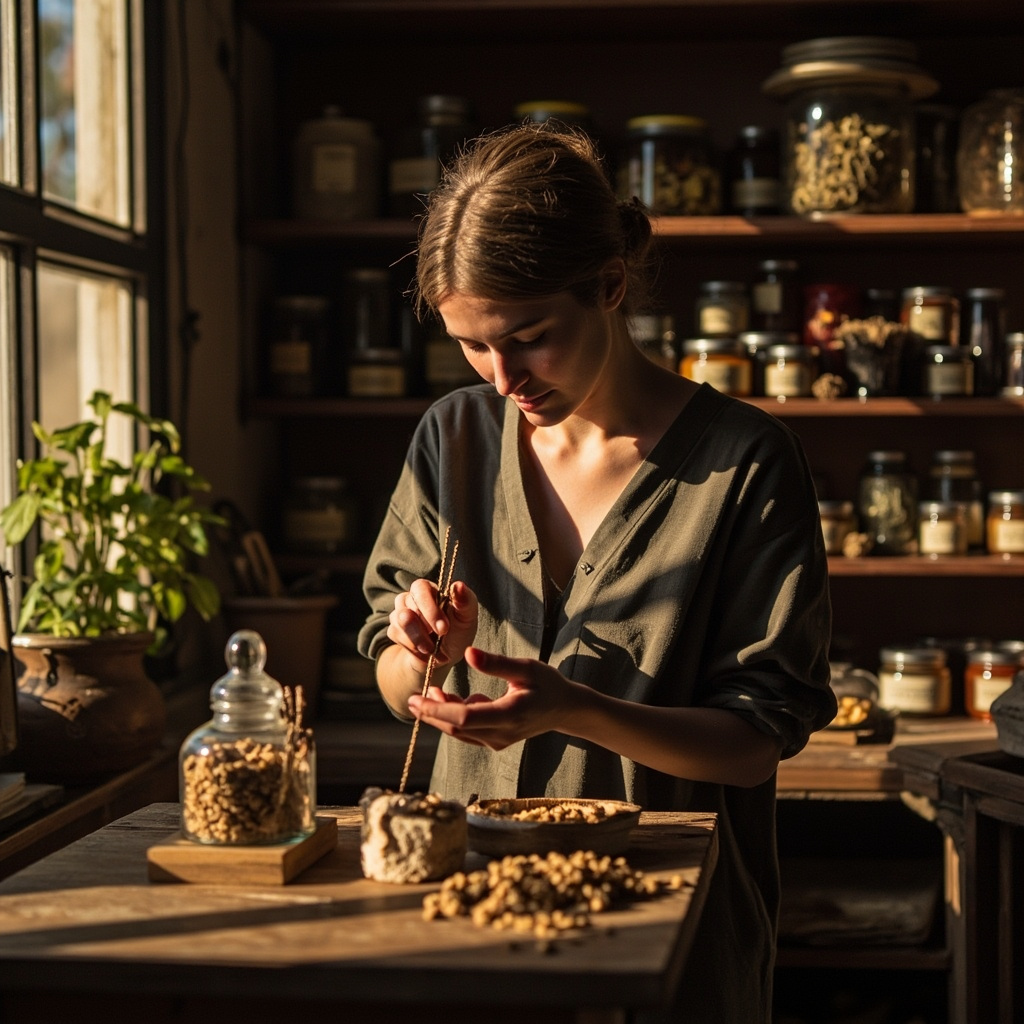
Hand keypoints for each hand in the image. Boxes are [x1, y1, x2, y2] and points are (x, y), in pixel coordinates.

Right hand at [386, 578, 477, 668]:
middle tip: (439, 639)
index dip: (430, 609)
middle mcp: (411, 597)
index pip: (420, 588)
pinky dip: (414, 648)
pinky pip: (396, 636)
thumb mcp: (467, 617)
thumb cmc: (459, 631)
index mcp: (429, 589)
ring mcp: (400, 613)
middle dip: (424, 628)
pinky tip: (426, 652)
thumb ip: (465, 600)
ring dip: (419, 639)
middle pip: (405, 605)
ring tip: (433, 648)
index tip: (443, 629)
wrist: (446, 656)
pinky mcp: (394, 629)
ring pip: (400, 621)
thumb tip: (459, 585)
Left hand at [406, 646, 582, 749]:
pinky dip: (454, 718)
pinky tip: (450, 698)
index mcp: (509, 715)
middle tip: (413, 697)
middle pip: (456, 728)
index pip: (465, 718)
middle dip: (432, 713)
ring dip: (441, 715)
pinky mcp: (496, 741)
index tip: (416, 698)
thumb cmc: (547, 684)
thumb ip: (496, 663)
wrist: (564, 709)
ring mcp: (498, 741)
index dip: (437, 709)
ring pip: (460, 732)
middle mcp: (501, 735)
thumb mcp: (526, 667)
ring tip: (432, 690)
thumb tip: (467, 653)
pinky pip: (468, 733)